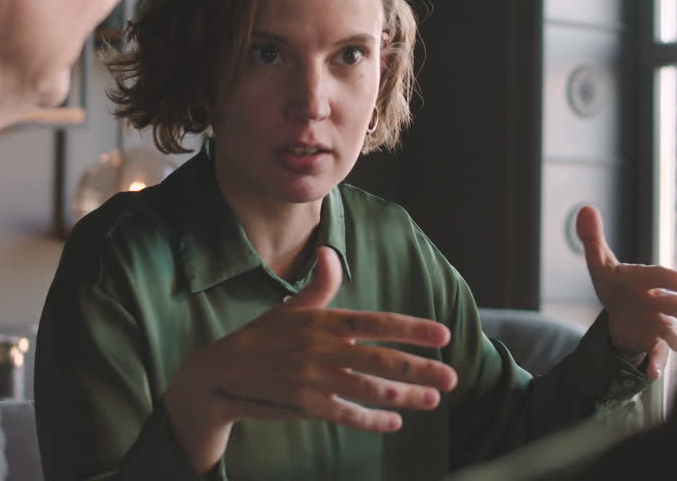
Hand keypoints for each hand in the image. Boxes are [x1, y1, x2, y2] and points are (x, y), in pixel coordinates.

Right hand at [163, 246, 457, 472]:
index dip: (411, 329)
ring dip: (406, 396)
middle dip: (420, 369)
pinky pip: (347, 415)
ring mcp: (315, 379)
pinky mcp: (307, 405)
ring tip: (434, 398)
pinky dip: (372, 420)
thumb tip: (331, 253)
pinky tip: (394, 422)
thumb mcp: (290, 308)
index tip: (442, 334)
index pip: (376, 323)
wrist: (222, 374)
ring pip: (370, 390)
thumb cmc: (262, 337)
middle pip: (381, 360)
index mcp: (323, 321)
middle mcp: (323, 349)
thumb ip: (319, 285)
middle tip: (453, 376)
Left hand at [576, 205, 676, 379]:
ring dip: (676, 338)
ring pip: (670, 332)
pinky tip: (650, 375)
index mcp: (642, 281)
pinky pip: (656, 358)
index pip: (652, 276)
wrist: (625, 314)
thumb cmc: (617, 285)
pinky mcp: (652, 346)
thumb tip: (585, 208)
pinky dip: (655, 366)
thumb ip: (592, 239)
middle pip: (673, 305)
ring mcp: (656, 325)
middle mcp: (656, 302)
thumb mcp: (601, 264)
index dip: (664, 277)